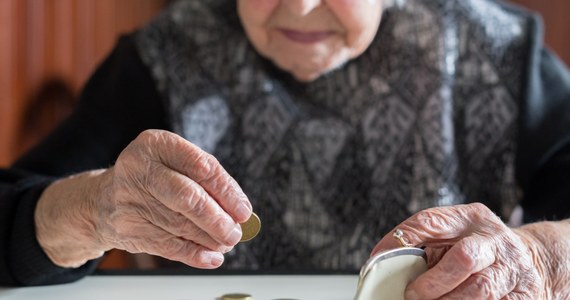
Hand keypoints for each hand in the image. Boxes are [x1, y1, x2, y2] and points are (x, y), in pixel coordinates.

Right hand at [36, 130, 251, 268]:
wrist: (103, 200)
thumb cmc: (153, 178)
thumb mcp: (174, 164)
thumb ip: (206, 180)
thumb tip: (239, 210)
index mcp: (156, 144)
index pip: (201, 166)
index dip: (227, 191)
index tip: (244, 210)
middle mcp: (138, 169)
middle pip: (188, 197)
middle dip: (217, 219)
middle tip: (235, 232)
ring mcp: (129, 199)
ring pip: (180, 224)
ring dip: (209, 238)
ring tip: (226, 242)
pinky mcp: (127, 228)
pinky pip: (168, 245)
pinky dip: (194, 254)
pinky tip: (211, 257)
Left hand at [371, 203, 547, 298]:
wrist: (531, 259)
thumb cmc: (479, 248)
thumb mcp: (454, 234)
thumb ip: (425, 243)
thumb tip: (383, 261)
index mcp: (469, 218)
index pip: (431, 221)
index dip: (401, 239)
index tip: (379, 258)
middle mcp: (492, 240)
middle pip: (464, 258)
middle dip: (434, 281)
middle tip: (412, 294)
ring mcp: (511, 268)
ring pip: (481, 289)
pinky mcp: (523, 295)